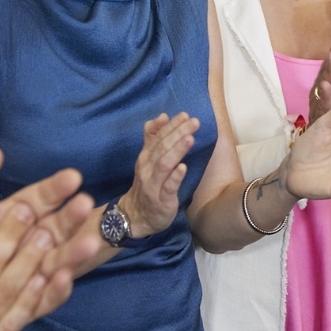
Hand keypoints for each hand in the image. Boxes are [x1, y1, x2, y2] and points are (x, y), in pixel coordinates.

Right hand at [118, 112, 200, 239]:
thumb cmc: (147, 184)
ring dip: (177, 150)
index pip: (158, 137)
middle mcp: (147, 168)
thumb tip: (163, 116)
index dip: (172, 125)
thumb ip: (153, 137)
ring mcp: (153, 184)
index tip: (185, 114)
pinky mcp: (161, 200)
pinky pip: (168, 187)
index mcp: (146, 156)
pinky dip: (175, 177)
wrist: (135, 215)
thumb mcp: (148, 159)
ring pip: (164, 164)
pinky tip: (184, 167)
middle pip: (162, 147)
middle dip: (178, 133)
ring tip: (190, 138)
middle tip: (194, 122)